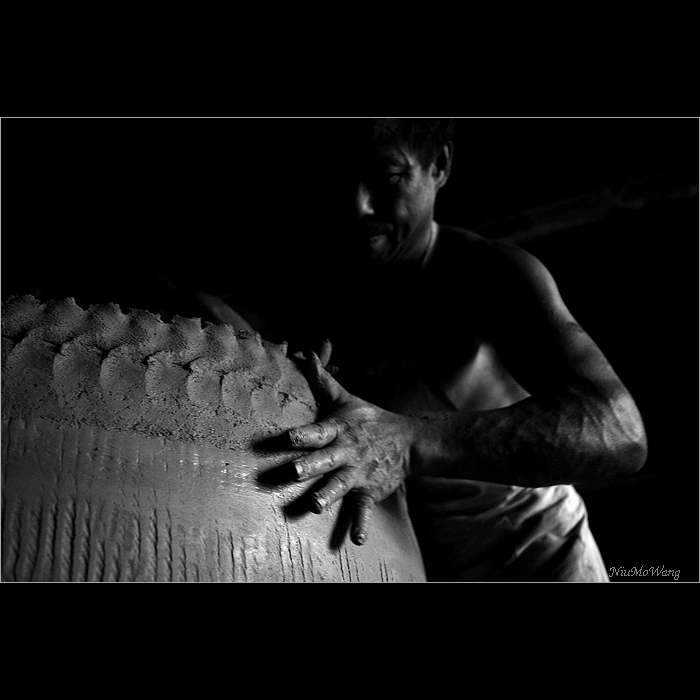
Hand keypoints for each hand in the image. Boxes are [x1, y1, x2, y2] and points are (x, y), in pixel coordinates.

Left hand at [288, 351, 414, 544]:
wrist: (409, 439)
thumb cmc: (369, 419)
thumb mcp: (346, 398)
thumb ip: (322, 380)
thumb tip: (306, 353)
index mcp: (338, 430)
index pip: (318, 432)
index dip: (302, 435)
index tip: (286, 438)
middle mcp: (346, 452)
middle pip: (325, 459)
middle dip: (309, 466)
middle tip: (293, 472)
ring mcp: (358, 473)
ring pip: (340, 485)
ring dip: (327, 495)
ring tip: (314, 506)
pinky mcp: (369, 490)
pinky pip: (364, 509)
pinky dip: (361, 524)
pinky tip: (357, 540)